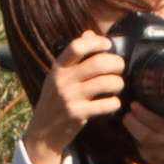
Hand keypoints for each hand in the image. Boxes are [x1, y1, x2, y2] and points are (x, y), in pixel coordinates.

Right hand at [18, 31, 124, 163]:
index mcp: (58, 67)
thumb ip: (74, 55)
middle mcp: (63, 80)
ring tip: (118, 85)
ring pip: (106, 83)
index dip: (96, 42)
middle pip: (98, 63)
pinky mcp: (78, 114)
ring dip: (118, 83)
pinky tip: (113, 102)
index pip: (77, 46)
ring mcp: (70, 98)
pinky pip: (106, 104)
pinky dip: (115, 102)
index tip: (107, 45)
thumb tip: (89, 32)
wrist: (43, 131)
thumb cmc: (55, 100)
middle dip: (116, 63)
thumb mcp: (59, 76)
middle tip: (120, 67)